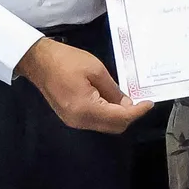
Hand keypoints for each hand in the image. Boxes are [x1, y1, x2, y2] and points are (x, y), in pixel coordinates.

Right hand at [16, 38, 151, 132]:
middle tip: (140, 100)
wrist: (39, 61)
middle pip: (113, 127)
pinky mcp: (70, 117)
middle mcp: (80, 120)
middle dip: (130, 116)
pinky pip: (95, 121)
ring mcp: (73, 121)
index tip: (149, 103)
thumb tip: (128, 104)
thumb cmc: (67, 61)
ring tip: (129, 99)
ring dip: (119, 115)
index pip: (119, 118)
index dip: (137, 112)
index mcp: (86, 109)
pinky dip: (107, 114)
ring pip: (105, 125)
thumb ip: (114, 90)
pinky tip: (113, 101)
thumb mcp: (96, 70)